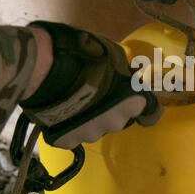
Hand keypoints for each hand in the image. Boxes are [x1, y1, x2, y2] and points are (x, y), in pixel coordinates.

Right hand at [20, 21, 162, 149]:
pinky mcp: (67, 140)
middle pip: (119, 119)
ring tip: (73, 101)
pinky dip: (69, 127)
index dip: (143, 106)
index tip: (136, 101)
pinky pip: (73, 135)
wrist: (43, 68)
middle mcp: (115, 123)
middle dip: (112, 109)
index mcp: (132, 103)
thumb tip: (127, 73)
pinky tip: (60, 112)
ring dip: (90, 118)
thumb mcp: (113, 53)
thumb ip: (123, 69)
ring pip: (95, 128)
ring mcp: (90, 134)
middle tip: (96, 93)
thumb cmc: (84, 56)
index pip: (151, 113)